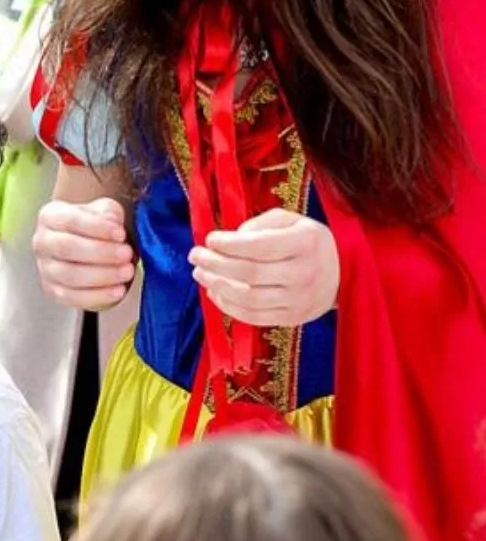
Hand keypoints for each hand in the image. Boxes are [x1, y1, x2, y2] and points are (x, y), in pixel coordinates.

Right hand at [32, 197, 134, 309]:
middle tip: (126, 254)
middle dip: (101, 252)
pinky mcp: (54, 291)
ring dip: (102, 275)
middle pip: (67, 248)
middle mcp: (42, 242)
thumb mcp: (104, 211)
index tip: (121, 233)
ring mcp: (46, 269)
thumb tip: (111, 220)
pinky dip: (98, 296)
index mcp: (50, 217)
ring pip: (70, 275)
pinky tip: (118, 290)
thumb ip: (109, 211)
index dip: (97, 227)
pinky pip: (73, 297)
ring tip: (127, 271)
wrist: (91, 248)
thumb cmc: (97, 227)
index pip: (70, 220)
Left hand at [189, 208, 338, 326]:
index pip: (258, 246)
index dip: (228, 244)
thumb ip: (260, 224)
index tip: (209, 239)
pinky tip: (215, 292)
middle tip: (195, 256)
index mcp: (306, 242)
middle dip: (214, 264)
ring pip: (247, 298)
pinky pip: (252, 316)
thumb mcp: (292, 221)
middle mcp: (304, 273)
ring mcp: (299, 300)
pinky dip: (227, 306)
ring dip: (216, 285)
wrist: (346, 274)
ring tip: (200, 273)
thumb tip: (229, 238)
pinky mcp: (292, 318)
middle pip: (248, 273)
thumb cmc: (310, 243)